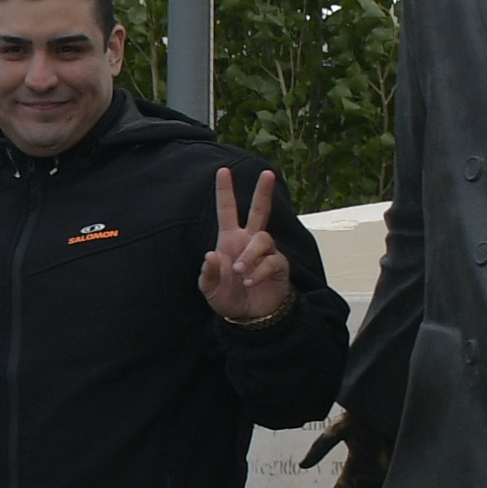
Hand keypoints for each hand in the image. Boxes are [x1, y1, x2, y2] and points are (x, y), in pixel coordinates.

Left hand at [198, 168, 291, 323]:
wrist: (249, 317)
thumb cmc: (228, 298)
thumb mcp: (209, 288)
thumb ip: (207, 273)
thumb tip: (210, 254)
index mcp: (230, 240)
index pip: (227, 211)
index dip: (224, 191)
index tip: (223, 170)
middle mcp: (249, 241)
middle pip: (259, 211)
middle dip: (263, 192)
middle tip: (268, 173)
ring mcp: (266, 252)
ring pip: (262, 238)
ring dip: (249, 255)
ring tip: (239, 272)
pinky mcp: (279, 265)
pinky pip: (272, 261)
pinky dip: (259, 272)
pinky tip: (250, 283)